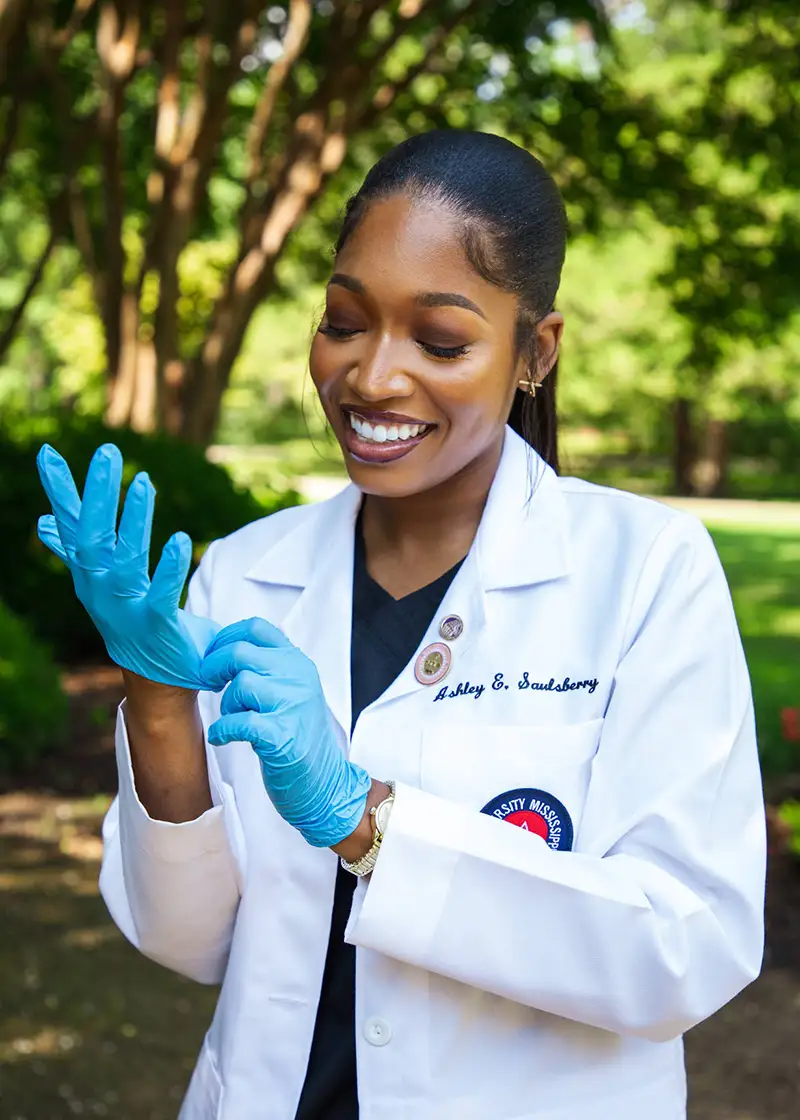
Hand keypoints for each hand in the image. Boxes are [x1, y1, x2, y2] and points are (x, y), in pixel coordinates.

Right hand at [36, 442, 219, 689]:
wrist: (157, 677)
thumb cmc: (133, 621)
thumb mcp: (101, 582)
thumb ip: (76, 550)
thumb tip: (43, 522)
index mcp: (89, 573)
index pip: (71, 525)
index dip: (60, 490)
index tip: (47, 452)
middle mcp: (101, 587)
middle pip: (94, 535)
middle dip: (100, 494)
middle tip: (108, 452)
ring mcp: (126, 607)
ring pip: (125, 558)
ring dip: (134, 520)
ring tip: (144, 483)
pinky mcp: (156, 624)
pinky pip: (161, 592)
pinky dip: (168, 566)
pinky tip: (179, 538)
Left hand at [201, 617, 371, 847]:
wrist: (326, 784)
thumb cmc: (299, 739)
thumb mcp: (291, 692)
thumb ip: (267, 669)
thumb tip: (222, 651)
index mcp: (298, 663)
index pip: (256, 628)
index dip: (225, 638)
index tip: (215, 656)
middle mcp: (298, 678)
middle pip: (240, 653)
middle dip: (214, 668)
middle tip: (210, 685)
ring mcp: (293, 706)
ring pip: (240, 685)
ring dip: (226, 704)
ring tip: (232, 720)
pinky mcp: (282, 737)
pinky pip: (239, 722)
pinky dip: (223, 730)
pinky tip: (223, 738)